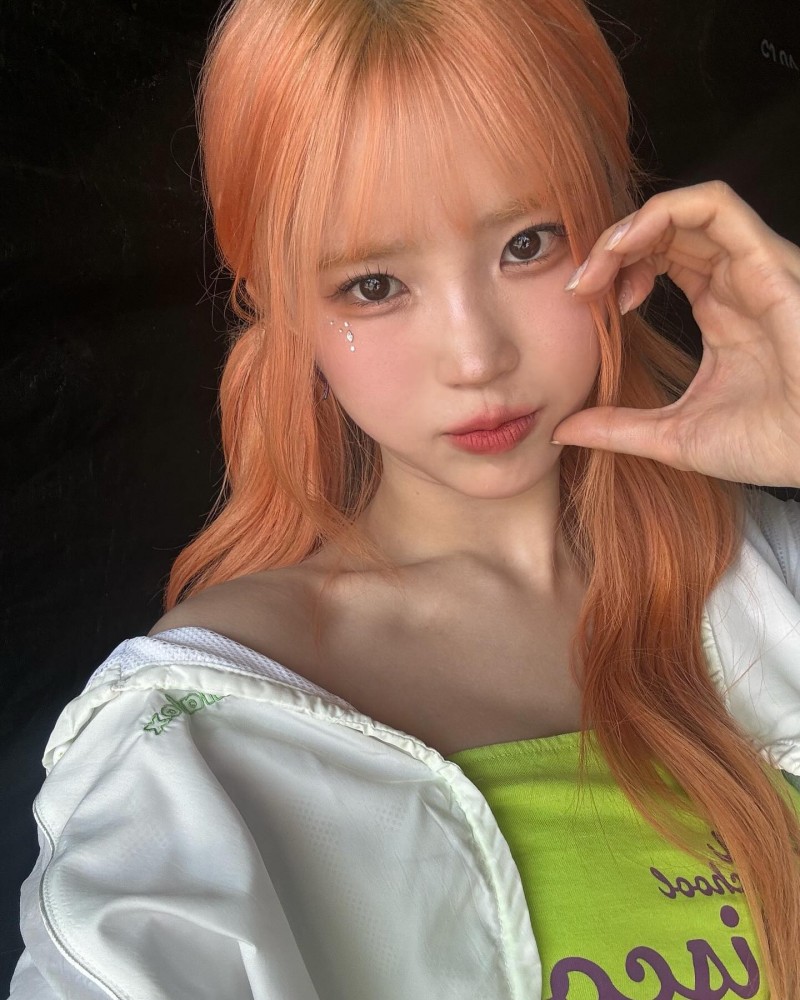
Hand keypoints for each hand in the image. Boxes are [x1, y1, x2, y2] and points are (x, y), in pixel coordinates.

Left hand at [551, 181, 799, 487]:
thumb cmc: (767, 444)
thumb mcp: (673, 437)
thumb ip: (618, 428)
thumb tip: (563, 431)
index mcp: (720, 310)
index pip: (660, 260)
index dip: (614, 270)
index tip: (581, 302)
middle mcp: (736, 281)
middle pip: (666, 231)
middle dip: (612, 247)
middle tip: (579, 285)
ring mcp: (752, 267)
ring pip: (685, 209)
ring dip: (630, 227)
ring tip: (597, 264)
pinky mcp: (767, 260)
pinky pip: (716, 205)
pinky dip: (663, 211)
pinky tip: (627, 244)